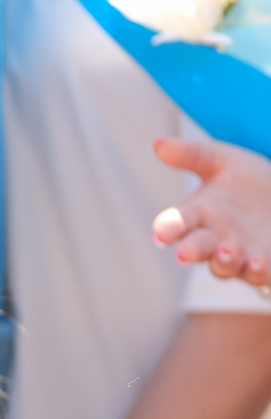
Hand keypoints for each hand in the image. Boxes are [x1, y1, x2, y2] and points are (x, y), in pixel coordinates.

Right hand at [155, 137, 270, 287]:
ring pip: (224, 266)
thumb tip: (158, 144)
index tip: (161, 233)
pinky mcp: (263, 265)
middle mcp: (214, 239)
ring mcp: (239, 255)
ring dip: (223, 262)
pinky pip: (258, 275)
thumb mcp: (224, 162)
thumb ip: (192, 155)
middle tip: (185, 252)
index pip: (176, 222)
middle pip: (197, 248)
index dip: (168, 228)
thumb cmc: (249, 183)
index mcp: (199, 214)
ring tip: (227, 251)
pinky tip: (257, 263)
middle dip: (192, 251)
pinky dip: (256, 272)